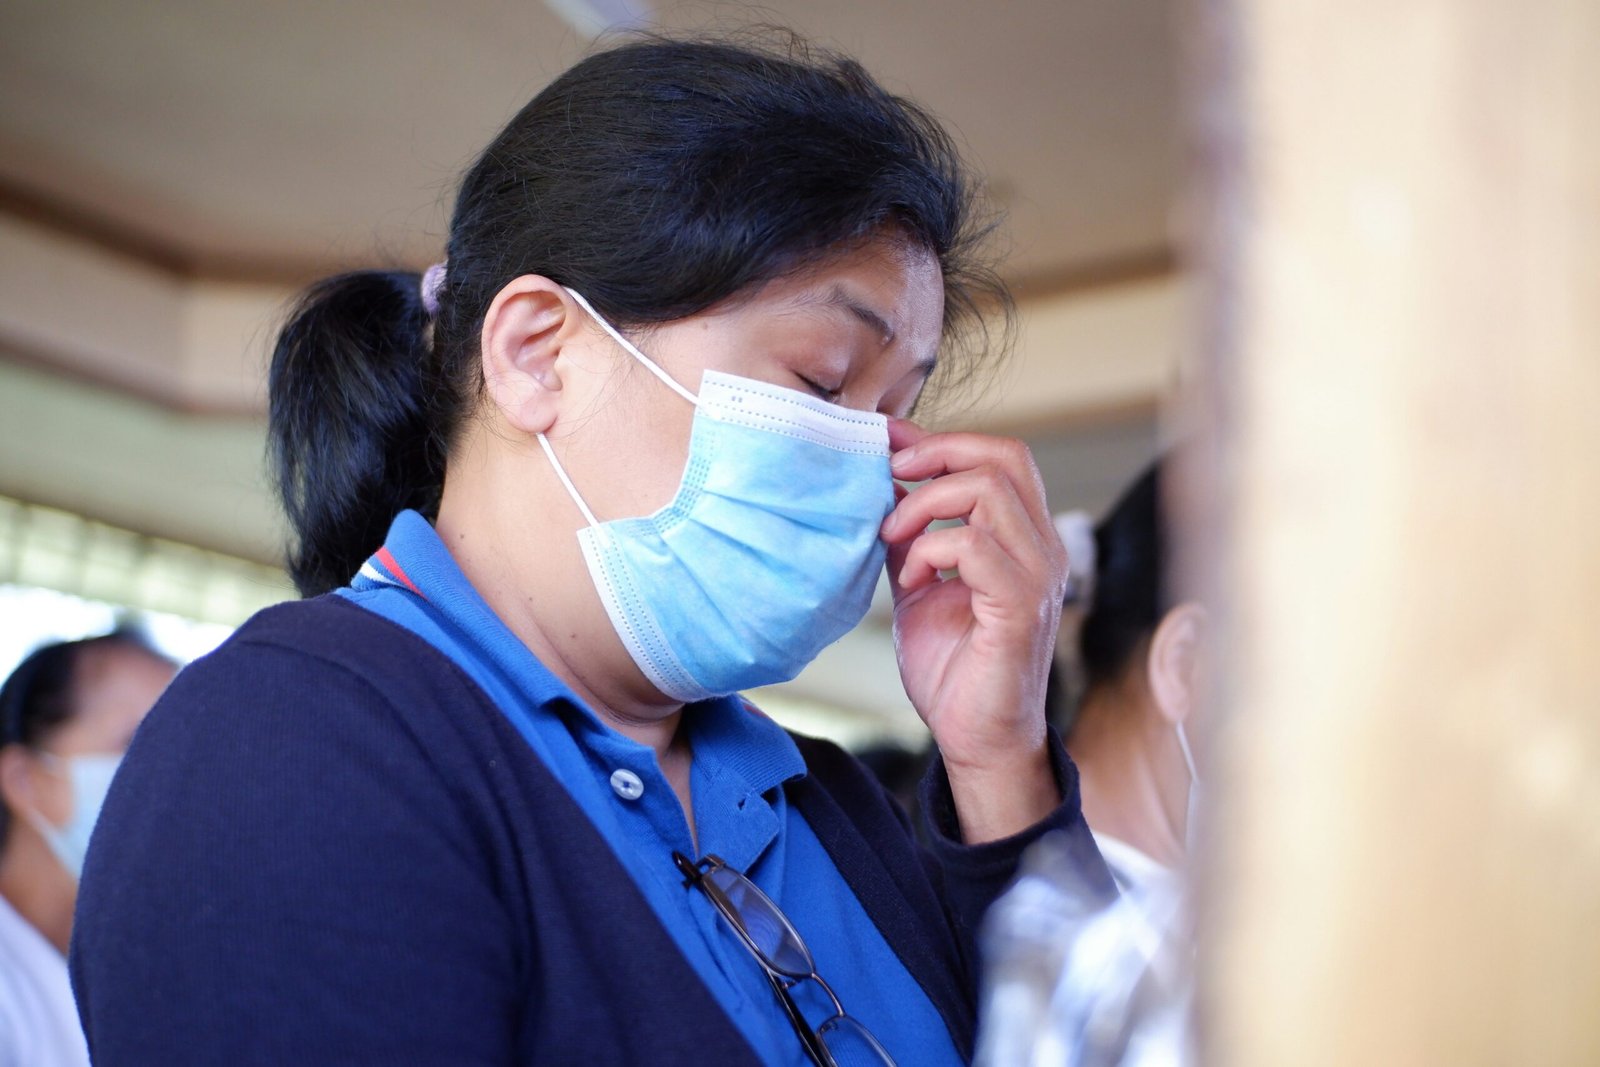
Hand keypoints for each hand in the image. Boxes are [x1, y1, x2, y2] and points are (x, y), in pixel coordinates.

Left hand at [880, 418, 1067, 839]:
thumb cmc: (952, 668)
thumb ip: (911, 536)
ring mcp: (1038, 577)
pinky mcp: (1021, 609)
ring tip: (892, 537)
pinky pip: (974, 546)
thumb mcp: (920, 584)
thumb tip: (884, 483)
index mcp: (1023, 538)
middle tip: (889, 479)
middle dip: (937, 454)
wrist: (974, 739)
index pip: (1002, 456)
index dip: (943, 440)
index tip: (888, 442)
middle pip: (1004, 457)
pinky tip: (911, 582)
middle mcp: (1042, 549)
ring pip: (989, 491)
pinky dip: (930, 551)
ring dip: (924, 505)